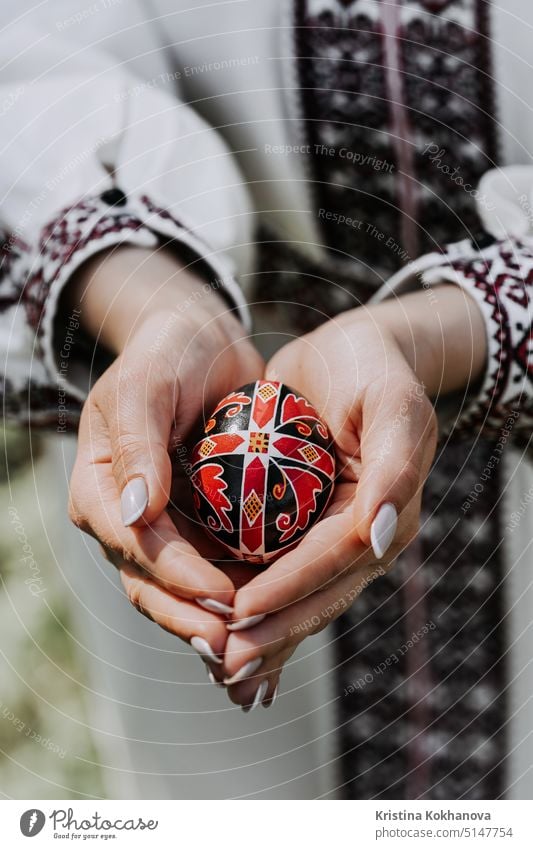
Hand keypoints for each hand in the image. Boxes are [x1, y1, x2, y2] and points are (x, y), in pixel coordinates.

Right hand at [67, 246, 263, 663]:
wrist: (202, 344)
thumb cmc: (168, 355)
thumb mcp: (146, 387)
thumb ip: (137, 446)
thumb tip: (133, 513)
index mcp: (100, 488)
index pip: (132, 544)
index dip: (175, 575)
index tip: (222, 595)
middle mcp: (126, 517)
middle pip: (150, 582)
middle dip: (190, 616)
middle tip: (234, 647)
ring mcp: (162, 526)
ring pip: (180, 588)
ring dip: (212, 619)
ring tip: (254, 648)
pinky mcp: (197, 525)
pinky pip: (213, 567)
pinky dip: (237, 594)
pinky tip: (270, 617)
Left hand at [219, 285, 486, 707]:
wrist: (352, 351)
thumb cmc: (373, 370)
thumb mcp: (392, 406)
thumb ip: (394, 469)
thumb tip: (377, 538)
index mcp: (387, 514)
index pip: (333, 560)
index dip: (290, 589)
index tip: (242, 614)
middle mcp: (360, 535)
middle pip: (316, 595)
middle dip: (273, 633)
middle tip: (226, 667)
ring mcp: (331, 535)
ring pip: (297, 596)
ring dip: (262, 635)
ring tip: (221, 670)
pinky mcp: (304, 525)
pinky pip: (279, 571)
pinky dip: (255, 604)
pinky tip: (222, 629)